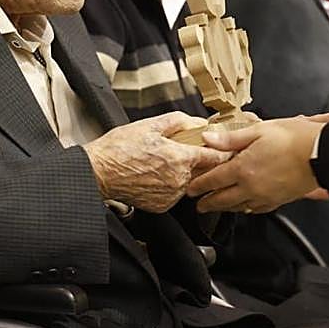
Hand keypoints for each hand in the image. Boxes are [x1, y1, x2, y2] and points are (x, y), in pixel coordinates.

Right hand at [82, 112, 228, 212]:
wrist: (99, 172)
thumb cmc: (119, 149)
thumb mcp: (150, 125)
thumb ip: (178, 122)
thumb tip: (196, 122)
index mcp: (179, 158)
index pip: (214, 157)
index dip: (224, 152)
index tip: (229, 149)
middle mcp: (178, 180)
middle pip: (204, 171)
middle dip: (202, 162)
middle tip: (189, 151)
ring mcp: (170, 195)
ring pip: (189, 183)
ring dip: (185, 174)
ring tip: (165, 162)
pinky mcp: (162, 205)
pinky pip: (175, 194)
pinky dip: (172, 186)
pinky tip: (157, 175)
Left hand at [187, 117, 323, 213]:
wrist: (323, 153)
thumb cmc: (295, 138)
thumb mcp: (259, 130)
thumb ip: (231, 138)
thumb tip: (208, 139)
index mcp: (243, 168)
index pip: (213, 180)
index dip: (199, 186)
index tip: (191, 189)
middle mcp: (251, 187)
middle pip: (222, 200)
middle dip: (208, 203)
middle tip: (199, 204)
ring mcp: (266, 196)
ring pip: (239, 207)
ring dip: (226, 207)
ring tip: (218, 205)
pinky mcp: (279, 200)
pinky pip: (257, 209)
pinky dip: (247, 209)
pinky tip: (246, 206)